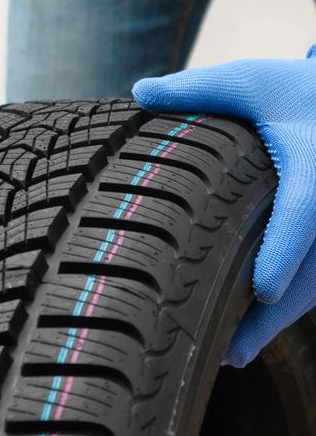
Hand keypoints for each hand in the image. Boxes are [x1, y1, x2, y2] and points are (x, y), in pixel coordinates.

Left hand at [132, 49, 315, 366]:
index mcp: (313, 162)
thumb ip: (196, 89)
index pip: (306, 211)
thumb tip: (137, 92)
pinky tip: (253, 320)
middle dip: (276, 315)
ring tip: (233, 353)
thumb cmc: (296, 90)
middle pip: (314, 269)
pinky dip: (287, 300)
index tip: (265, 294)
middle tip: (229, 354)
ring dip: (279, 321)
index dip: (287, 251)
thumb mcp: (250, 80)